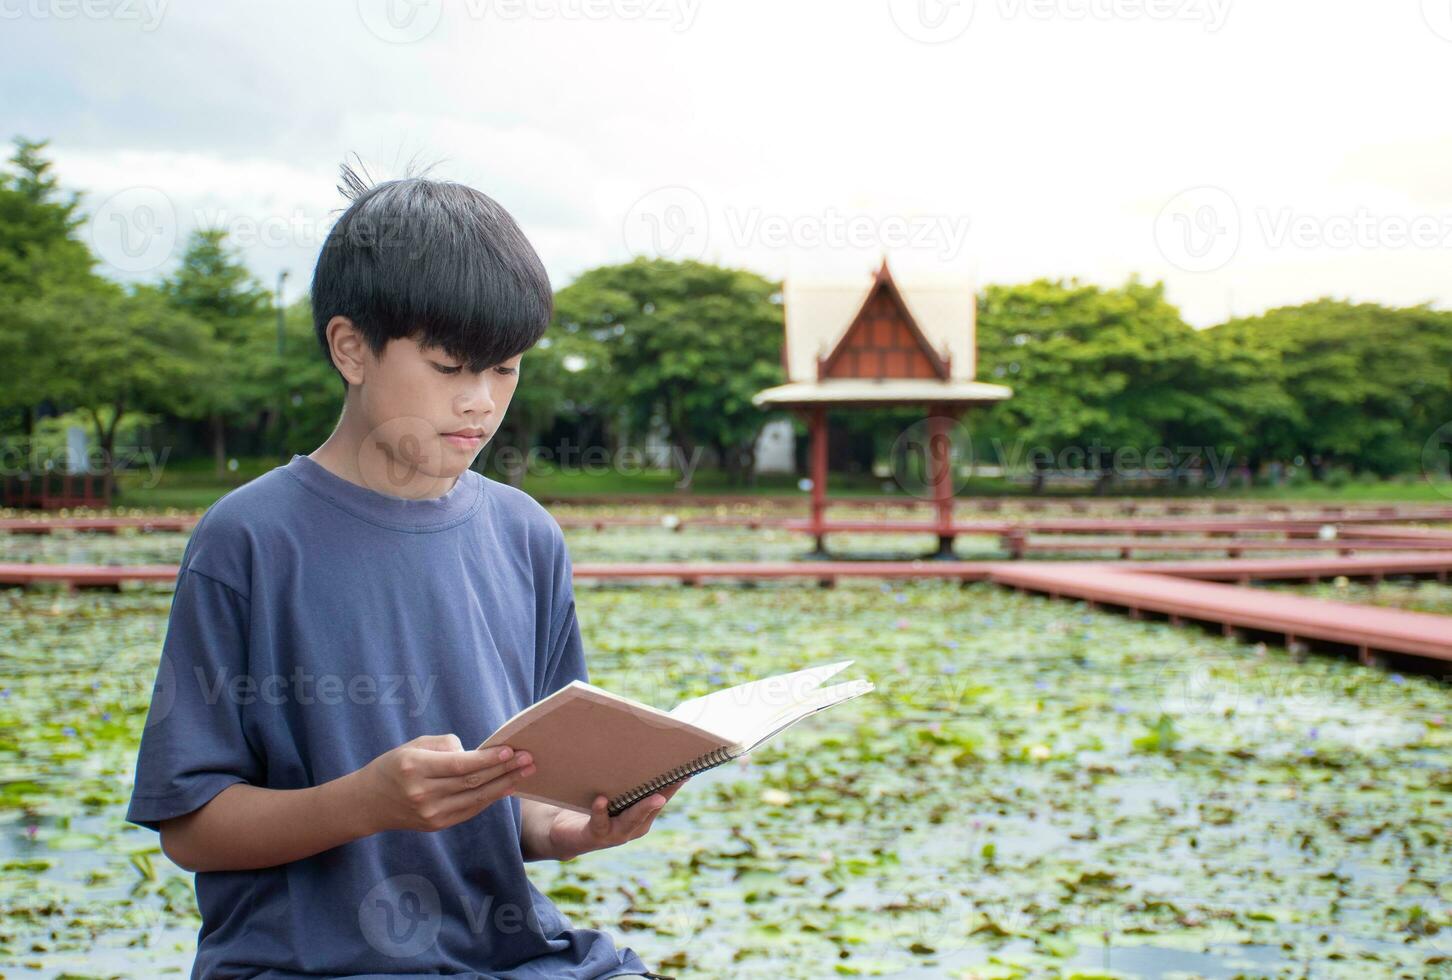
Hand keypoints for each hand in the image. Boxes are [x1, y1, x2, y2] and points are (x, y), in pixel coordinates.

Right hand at [355, 733, 534, 833]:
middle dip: (504, 770)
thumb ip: (445, 745)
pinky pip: (469, 810)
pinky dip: (489, 798)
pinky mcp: (437, 825)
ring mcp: (430, 814)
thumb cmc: (394, 766)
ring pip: (475, 798)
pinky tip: (506, 787)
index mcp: (414, 768)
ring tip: (526, 772)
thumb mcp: (414, 745)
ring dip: (503, 785)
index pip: (460, 765)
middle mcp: (422, 794)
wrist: (368, 803)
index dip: (488, 759)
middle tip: (529, 758)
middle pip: (472, 782)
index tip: (510, 750)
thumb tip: (475, 752)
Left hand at [546, 779, 687, 860]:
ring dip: (643, 808)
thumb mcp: (615, 793)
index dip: (676, 784)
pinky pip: (600, 823)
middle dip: (666, 792)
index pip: (663, 796)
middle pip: (652, 808)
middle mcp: (635, 826)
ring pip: (632, 819)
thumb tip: (640, 744)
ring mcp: (617, 833)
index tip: (689, 769)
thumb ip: (627, 780)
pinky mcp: (596, 835)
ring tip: (654, 797)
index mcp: (644, 815)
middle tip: (680, 779)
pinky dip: (601, 811)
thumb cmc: (597, 807)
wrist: (569, 834)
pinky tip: (601, 799)